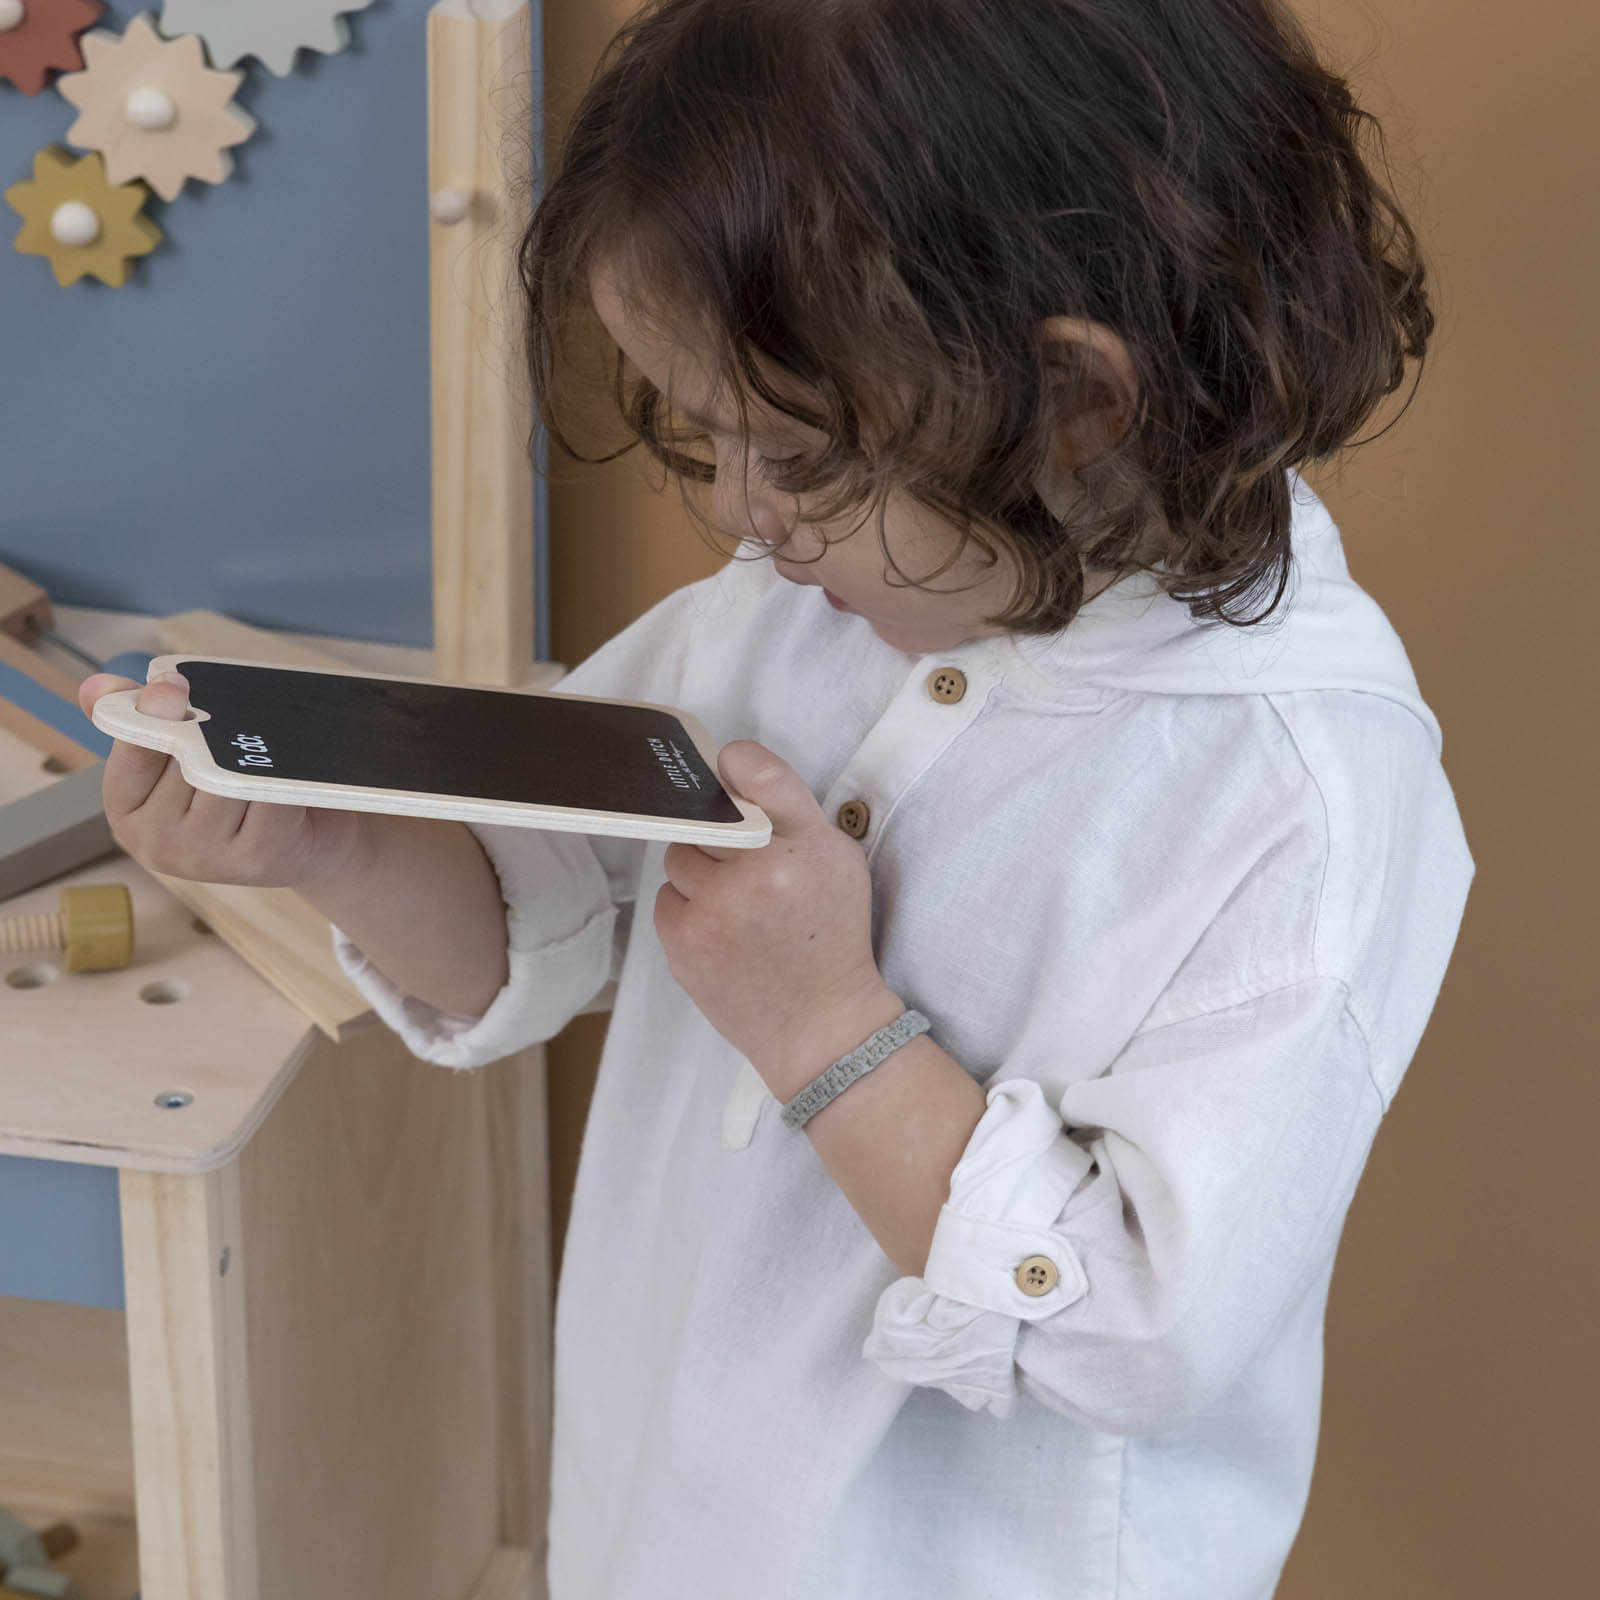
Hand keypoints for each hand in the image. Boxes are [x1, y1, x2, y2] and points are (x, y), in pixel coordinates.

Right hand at [78, 671, 367, 888]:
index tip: (174, 684)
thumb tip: (95, 687)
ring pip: (226, 777)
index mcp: (126, 810)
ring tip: (269, 745)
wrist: (309, 841)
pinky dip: (281, 773)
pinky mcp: (255, 859)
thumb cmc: (236, 790)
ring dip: (251, 752)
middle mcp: (156, 843)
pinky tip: (290, 769)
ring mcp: (204, 858)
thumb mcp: (181, 756)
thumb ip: (142, 720)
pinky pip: (267, 793)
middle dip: (216, 731)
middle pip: (187, 759)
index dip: (156, 713)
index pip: (133, 748)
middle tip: (240, 722)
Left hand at [655, 740, 897, 1095]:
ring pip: (680, 858)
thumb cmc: (831, 933)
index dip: (736, 769)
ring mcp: (713, 913)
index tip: (730, 776)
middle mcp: (755, 875)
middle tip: (752, 870)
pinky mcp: (684, 945)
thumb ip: (787, 803)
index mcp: (800, 848)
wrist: (820, 1025)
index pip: (753, 771)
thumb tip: (726, 761)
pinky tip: (721, 931)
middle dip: (721, 837)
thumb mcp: (836, 858)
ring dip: (701, 873)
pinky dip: (688, 909)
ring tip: (738, 905)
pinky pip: (667, 900)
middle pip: (705, 818)